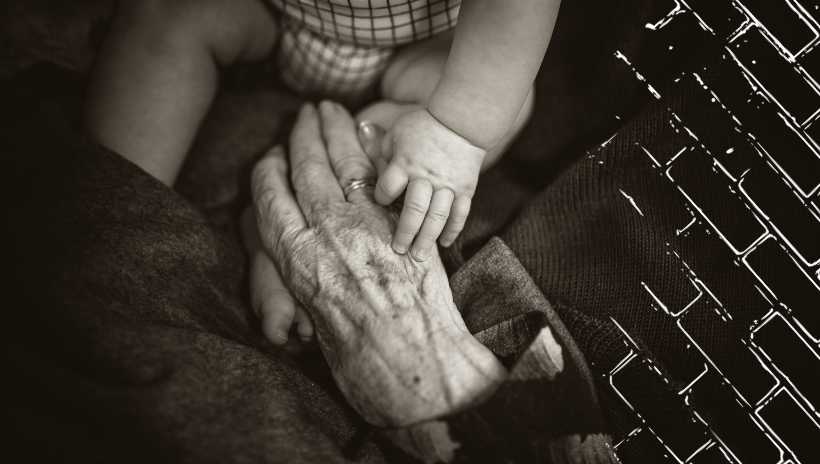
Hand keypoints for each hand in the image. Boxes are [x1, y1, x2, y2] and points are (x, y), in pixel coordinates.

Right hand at [250, 101, 504, 425]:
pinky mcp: (403, 223)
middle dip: (304, 135)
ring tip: (331, 110)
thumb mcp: (319, 323)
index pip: (270, 199)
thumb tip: (310, 262)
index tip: (270, 156)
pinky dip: (374, 151)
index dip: (269, 172)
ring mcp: (367, 224)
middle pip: (307, 170)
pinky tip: (369, 135)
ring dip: (337, 131)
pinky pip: (383, 177)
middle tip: (306, 112)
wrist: (418, 370)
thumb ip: (311, 282)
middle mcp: (325, 235)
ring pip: (344, 164)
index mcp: (296, 261)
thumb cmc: (363, 363)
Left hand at [373, 108, 485, 259]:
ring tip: (419, 256)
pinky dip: (453, 230)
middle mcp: (425, 177)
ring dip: (428, 238)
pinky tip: (444, 244)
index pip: (388, 188)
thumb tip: (370, 172)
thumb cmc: (422, 127)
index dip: (382, 198)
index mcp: (404, 163)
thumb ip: (379, 154)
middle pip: (414, 209)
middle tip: (398, 250)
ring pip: (437, 216)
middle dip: (405, 232)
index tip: (382, 202)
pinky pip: (460, 213)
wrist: (461, 121)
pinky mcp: (465, 189)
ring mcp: (447, 185)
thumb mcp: (394, 134)